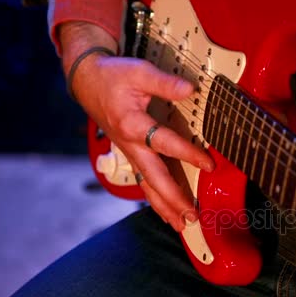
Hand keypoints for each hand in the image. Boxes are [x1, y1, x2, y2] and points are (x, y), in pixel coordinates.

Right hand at [62, 23, 214, 231]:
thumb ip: (165, 83)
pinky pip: (143, 181)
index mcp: (132, 124)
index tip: (209, 164)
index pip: (165, 143)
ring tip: (181, 224)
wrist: (86, 80)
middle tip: (191, 216)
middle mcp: (130, 144)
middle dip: (173, 199)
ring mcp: (129, 152)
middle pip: (153, 178)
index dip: (188, 154)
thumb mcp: (138, 72)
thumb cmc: (112, 76)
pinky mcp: (130, 154)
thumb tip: (190, 89)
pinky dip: (155, 198)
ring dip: (164, 206)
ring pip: (147, 185)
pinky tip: (165, 210)